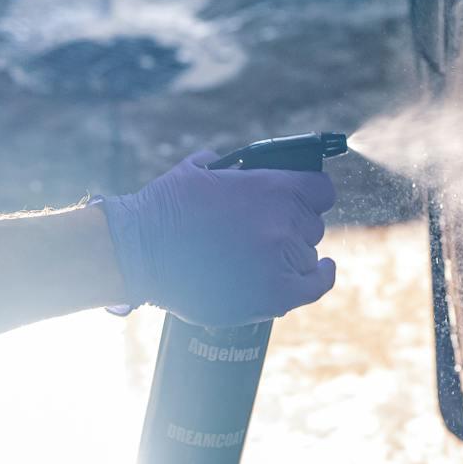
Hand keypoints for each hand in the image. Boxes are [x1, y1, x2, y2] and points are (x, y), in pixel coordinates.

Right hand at [98, 151, 338, 326]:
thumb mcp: (202, 170)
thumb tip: (240, 168)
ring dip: (291, 253)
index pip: (321, 190)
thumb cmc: (166, 209)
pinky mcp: (273, 296)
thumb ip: (232, 167)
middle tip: (264, 231)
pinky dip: (321, 277)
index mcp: (273, 188)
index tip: (304, 199)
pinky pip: (315, 286)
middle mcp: (284, 223)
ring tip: (261, 256)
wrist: (140, 251)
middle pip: (312, 225)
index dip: (311, 194)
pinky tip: (322, 269)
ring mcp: (281, 261)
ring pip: (307, 256)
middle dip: (292, 225)